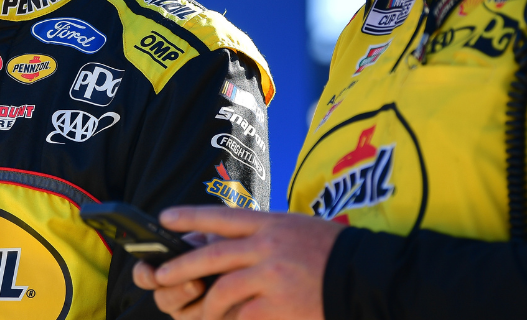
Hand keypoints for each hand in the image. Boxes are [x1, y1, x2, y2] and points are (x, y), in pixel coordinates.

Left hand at [132, 206, 344, 319]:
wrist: (367, 276)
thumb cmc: (331, 251)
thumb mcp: (296, 228)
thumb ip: (263, 233)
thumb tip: (226, 243)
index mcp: (271, 223)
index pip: (221, 217)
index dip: (190, 217)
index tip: (164, 219)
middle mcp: (268, 246)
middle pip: (212, 255)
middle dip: (180, 267)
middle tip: (159, 276)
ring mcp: (273, 276)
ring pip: (222, 291)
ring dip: (206, 305)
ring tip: (199, 313)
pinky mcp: (281, 306)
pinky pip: (244, 317)